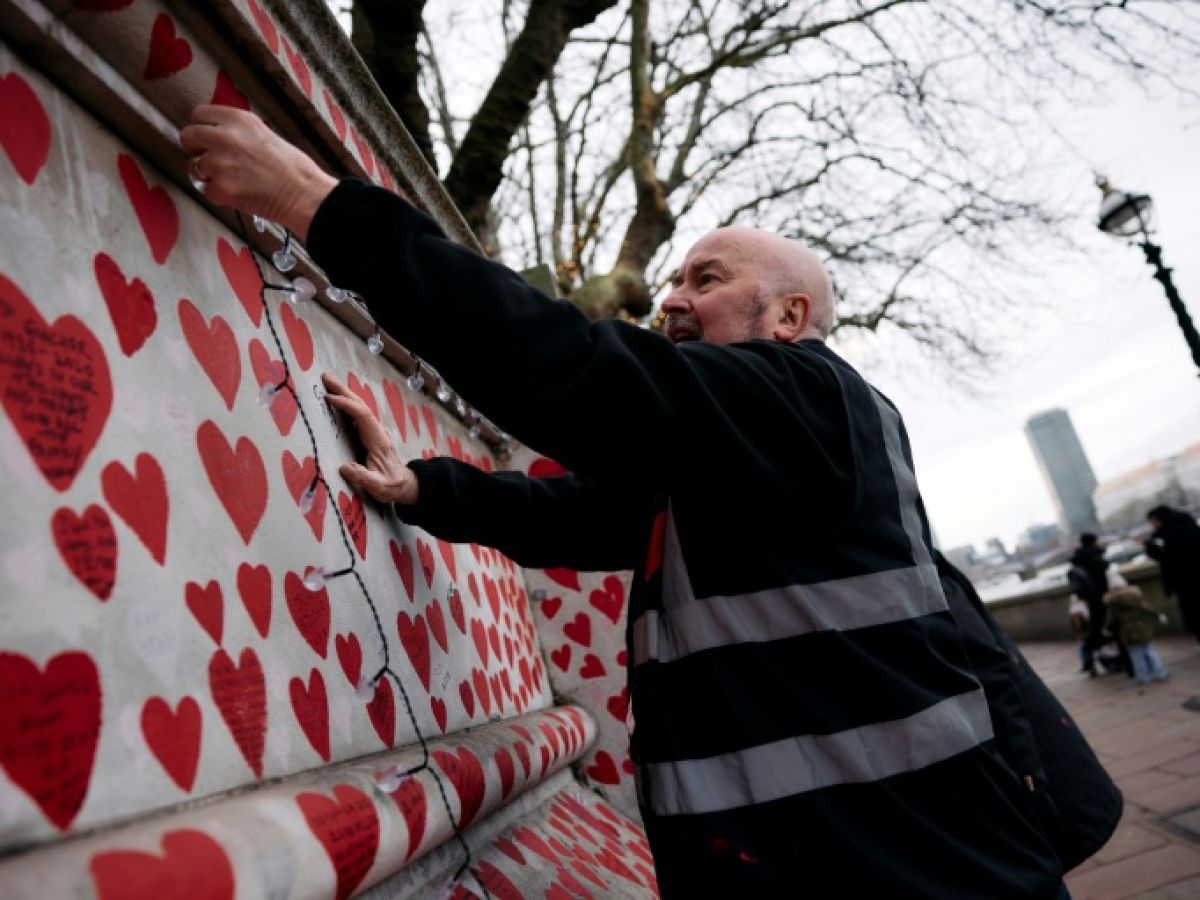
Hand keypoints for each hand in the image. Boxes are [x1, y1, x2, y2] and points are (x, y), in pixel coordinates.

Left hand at [179, 105, 336, 240]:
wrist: (303, 194)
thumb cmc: (292, 167)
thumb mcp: (263, 134)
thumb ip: (237, 132)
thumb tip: (215, 137)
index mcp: (237, 119)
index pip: (199, 114)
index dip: (202, 127)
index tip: (206, 137)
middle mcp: (224, 136)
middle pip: (188, 135)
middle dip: (195, 148)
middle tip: (210, 159)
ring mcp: (219, 162)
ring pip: (194, 166)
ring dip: (208, 175)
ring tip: (232, 180)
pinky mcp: (220, 187)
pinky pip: (206, 191)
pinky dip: (219, 195)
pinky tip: (238, 194)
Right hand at [321, 373, 418, 504]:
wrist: (403, 485)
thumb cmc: (390, 486)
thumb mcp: (378, 487)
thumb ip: (364, 478)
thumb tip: (345, 468)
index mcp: (378, 440)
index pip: (363, 416)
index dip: (347, 405)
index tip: (330, 399)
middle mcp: (377, 431)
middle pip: (360, 405)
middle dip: (343, 391)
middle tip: (325, 377)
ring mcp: (373, 432)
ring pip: (358, 407)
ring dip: (344, 394)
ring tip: (327, 382)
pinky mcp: (369, 435)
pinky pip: (356, 415)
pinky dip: (345, 404)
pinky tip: (335, 399)